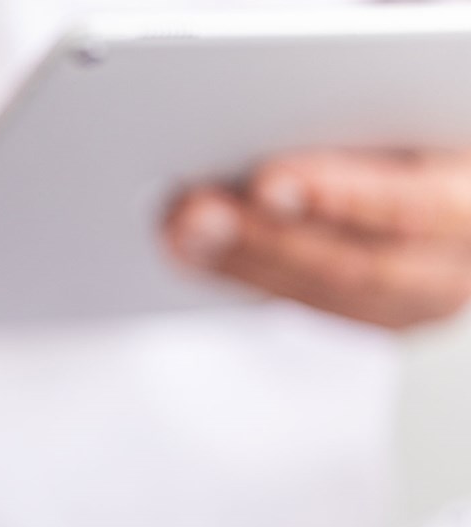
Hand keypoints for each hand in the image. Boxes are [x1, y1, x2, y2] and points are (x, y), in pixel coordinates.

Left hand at [163, 150, 470, 327]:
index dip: (338, 197)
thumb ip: (359, 121)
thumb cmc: (432, 129)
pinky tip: (195, 250)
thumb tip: (273, 137)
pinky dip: (242, 271)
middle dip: (265, 237)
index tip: (266, 180)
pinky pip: (307, 301)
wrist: (466, 186)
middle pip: (357, 263)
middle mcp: (459, 260)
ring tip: (179, 229)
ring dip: (238, 258)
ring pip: (324, 291)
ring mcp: (421, 295)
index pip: (415, 207)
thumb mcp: (414, 119)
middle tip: (195, 212)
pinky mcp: (380, 312)